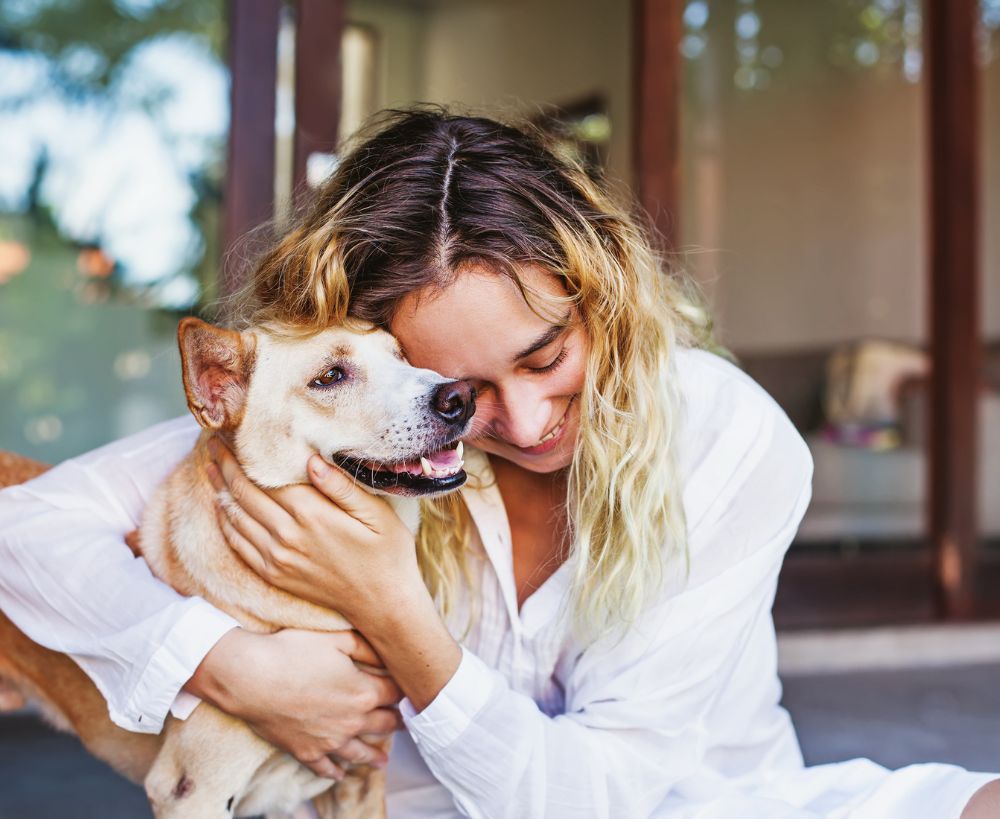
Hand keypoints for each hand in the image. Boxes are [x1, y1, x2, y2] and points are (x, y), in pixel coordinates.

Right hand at [187, 628, 403, 778]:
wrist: (251, 678)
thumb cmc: (293, 652)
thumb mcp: (337, 639)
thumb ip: (367, 647)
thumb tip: (388, 655)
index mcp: (364, 692)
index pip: (395, 693)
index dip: (403, 690)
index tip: (407, 689)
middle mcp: (353, 721)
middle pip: (384, 724)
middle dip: (396, 722)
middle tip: (403, 723)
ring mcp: (330, 741)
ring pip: (360, 752)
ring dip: (374, 756)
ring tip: (382, 762)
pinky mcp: (306, 752)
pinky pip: (326, 767)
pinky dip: (335, 772)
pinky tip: (340, 775)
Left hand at [206, 436, 426, 628]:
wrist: (383, 605)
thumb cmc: (387, 554)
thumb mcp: (377, 514)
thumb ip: (342, 487)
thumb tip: (311, 459)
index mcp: (313, 515)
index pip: (265, 477)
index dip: (244, 455)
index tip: (231, 434)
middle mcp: (288, 536)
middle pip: (244, 493)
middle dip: (225, 466)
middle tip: (213, 443)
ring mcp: (277, 559)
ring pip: (236, 517)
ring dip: (219, 490)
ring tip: (210, 467)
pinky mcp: (274, 575)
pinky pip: (239, 545)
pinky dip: (226, 522)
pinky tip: (222, 507)